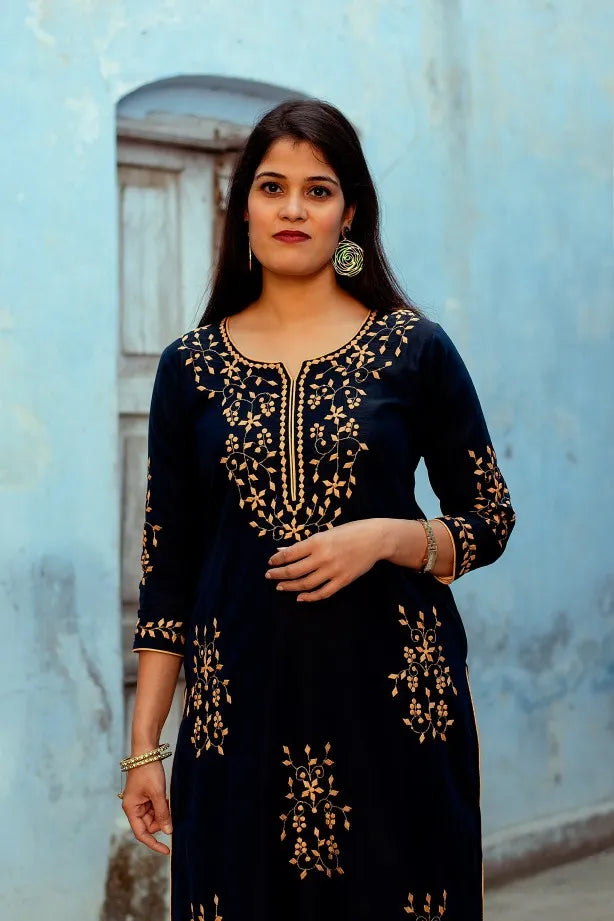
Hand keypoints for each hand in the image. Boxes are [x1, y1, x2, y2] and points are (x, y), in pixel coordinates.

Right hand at [121, 760, 171, 854]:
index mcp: (131, 809)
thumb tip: (167, 832)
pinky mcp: (145, 795)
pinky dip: (162, 805)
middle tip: (170, 810)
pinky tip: (166, 797)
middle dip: (161, 820)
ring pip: (153, 816)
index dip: (154, 844)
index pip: (141, 834)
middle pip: (149, 824)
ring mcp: (139, 801)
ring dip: (162, 812)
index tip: (167, 851)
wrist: (146, 751)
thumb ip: (162, 813)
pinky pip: (155, 807)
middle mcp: (133, 807)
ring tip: (167, 799)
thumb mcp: (157, 794)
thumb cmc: (148, 771)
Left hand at [265, 519, 383, 601]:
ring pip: (306, 584)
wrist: (375, 539)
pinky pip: (323, 593)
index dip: (277, 560)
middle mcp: (323, 557)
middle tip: (269, 576)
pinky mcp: (343, 581)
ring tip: (280, 586)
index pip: (290, 554)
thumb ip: (304, 544)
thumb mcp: (326, 533)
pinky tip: (300, 597)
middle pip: (294, 571)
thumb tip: (283, 550)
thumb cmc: (350, 532)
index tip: (270, 562)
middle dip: (278, 574)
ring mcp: (333, 571)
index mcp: (317, 541)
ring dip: (290, 586)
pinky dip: (310, 597)